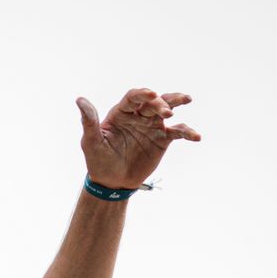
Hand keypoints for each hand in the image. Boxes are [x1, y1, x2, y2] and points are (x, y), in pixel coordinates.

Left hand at [76, 87, 199, 191]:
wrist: (112, 183)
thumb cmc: (99, 161)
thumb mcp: (91, 142)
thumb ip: (89, 121)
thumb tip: (80, 100)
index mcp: (122, 112)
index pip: (134, 97)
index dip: (143, 94)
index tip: (152, 95)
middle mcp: (138, 115)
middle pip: (153, 102)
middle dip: (161, 103)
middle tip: (167, 112)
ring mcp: (152, 126)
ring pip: (168, 110)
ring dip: (177, 103)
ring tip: (187, 99)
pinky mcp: (162, 140)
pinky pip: (177, 133)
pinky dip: (187, 132)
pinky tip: (196, 137)